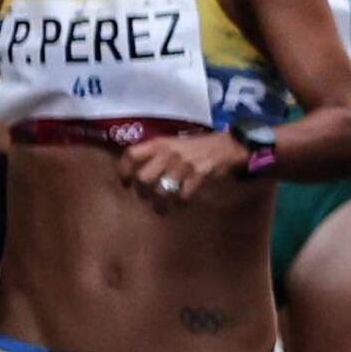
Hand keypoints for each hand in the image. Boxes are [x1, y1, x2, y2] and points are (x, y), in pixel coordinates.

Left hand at [120, 131, 241, 213]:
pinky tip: (181, 203)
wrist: (227, 146)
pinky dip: (180, 203)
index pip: (132, 155)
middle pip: (143, 178)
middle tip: (146, 197)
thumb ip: (156, 153)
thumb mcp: (174, 143)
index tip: (125, 182)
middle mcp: (168, 153)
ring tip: (162, 208)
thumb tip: (137, 172)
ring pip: (161, 191)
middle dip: (142, 192)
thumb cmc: (197, 146)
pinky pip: (182, 196)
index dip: (124, 170)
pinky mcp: (198, 176)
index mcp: (159, 143)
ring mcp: (183, 165)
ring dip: (160, 203)